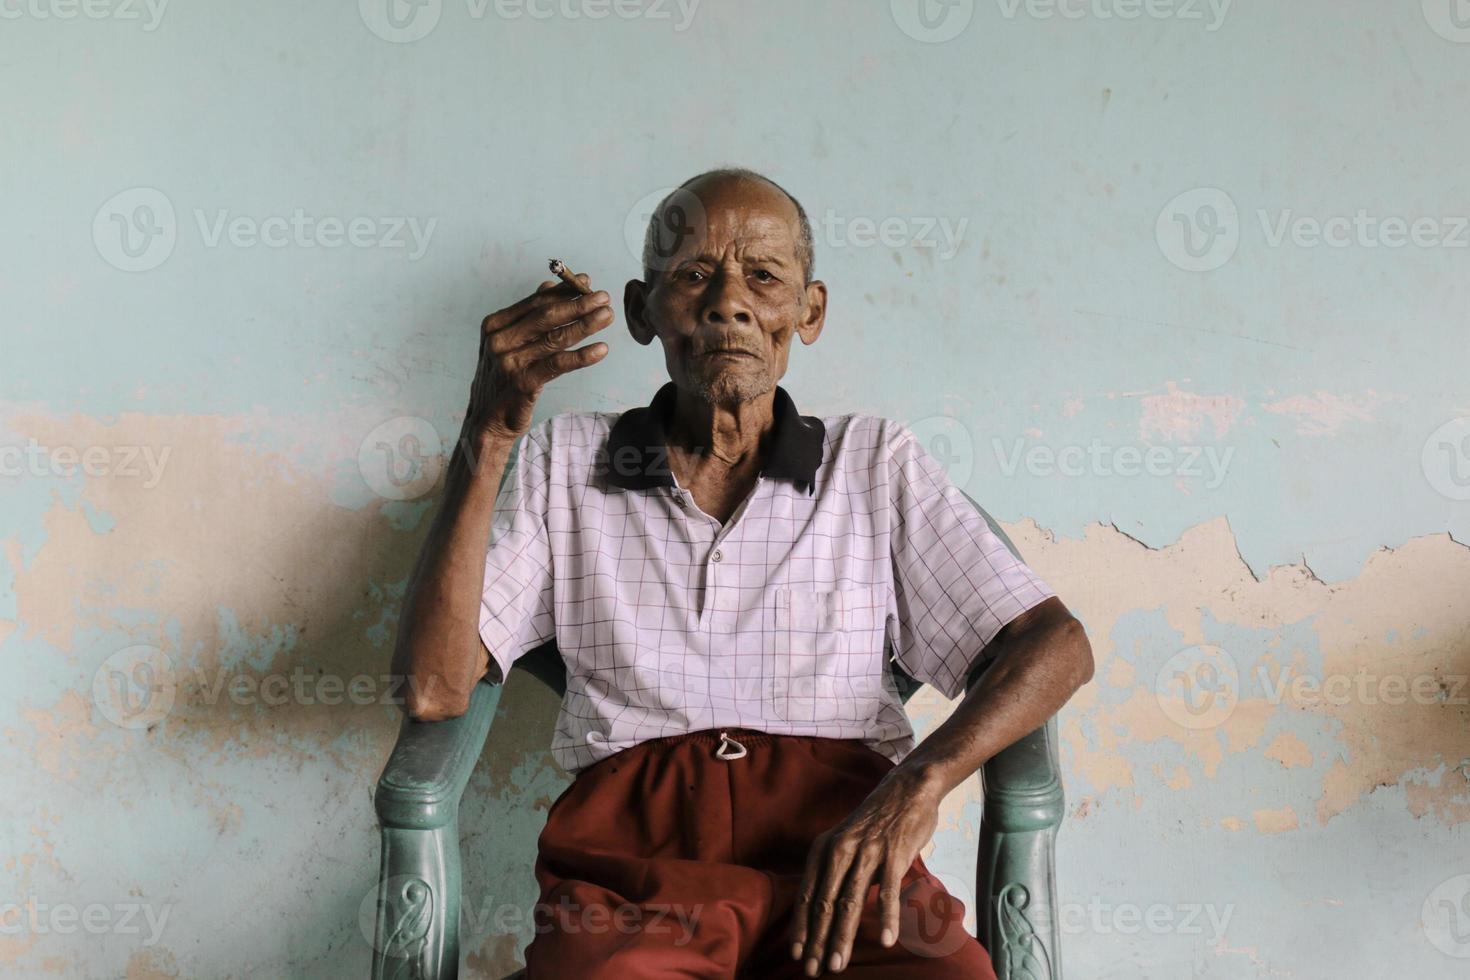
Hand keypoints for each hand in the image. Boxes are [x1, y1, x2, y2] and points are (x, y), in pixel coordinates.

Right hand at [466, 274, 612, 439]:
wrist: (486, 420)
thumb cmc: (502, 379)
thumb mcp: (508, 344)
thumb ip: (527, 315)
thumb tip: (549, 285)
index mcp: (495, 325)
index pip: (535, 302)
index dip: (563, 291)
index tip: (587, 281)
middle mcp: (499, 341)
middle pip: (546, 316)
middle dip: (578, 304)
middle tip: (604, 297)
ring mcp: (510, 362)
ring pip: (555, 338)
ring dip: (585, 325)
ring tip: (607, 316)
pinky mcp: (523, 383)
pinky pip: (558, 365)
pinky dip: (581, 356)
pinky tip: (601, 349)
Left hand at [790, 768, 942, 975]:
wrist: (906, 789)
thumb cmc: (875, 822)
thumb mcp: (844, 841)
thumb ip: (834, 871)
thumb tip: (824, 908)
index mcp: (823, 849)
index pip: (808, 895)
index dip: (801, 927)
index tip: (797, 956)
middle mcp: (840, 849)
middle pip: (825, 903)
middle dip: (817, 941)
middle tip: (813, 971)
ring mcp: (867, 851)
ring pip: (850, 902)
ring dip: (843, 937)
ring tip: (838, 964)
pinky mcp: (894, 853)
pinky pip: (888, 891)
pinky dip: (886, 918)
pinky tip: (884, 941)